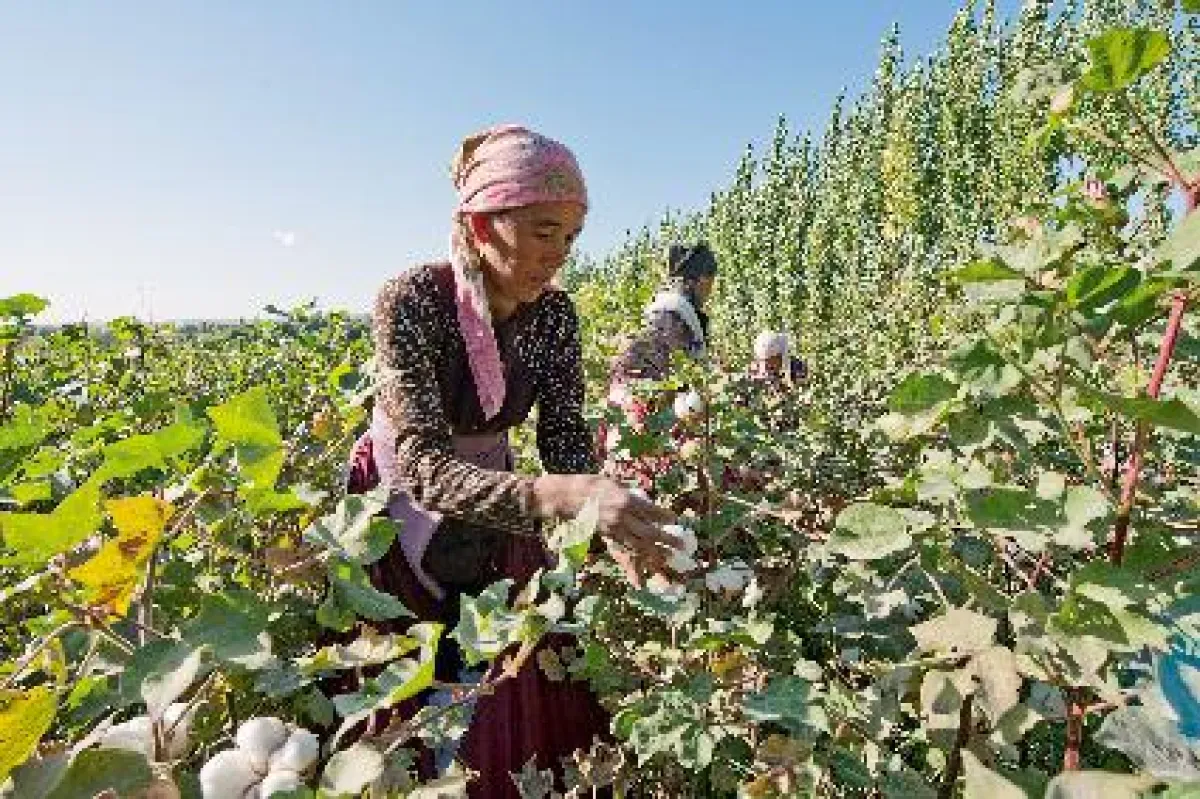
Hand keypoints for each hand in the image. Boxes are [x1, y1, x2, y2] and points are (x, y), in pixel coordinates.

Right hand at [532, 474, 679, 578]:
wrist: (566, 497)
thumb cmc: (590, 485)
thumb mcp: (613, 482)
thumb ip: (629, 492)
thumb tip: (642, 499)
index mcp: (626, 500)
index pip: (651, 511)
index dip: (665, 517)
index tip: (676, 520)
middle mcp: (623, 517)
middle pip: (649, 532)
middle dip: (667, 540)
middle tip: (682, 546)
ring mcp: (614, 529)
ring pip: (639, 544)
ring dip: (655, 553)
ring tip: (669, 559)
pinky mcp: (606, 536)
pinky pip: (624, 548)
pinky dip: (636, 557)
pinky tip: (644, 565)